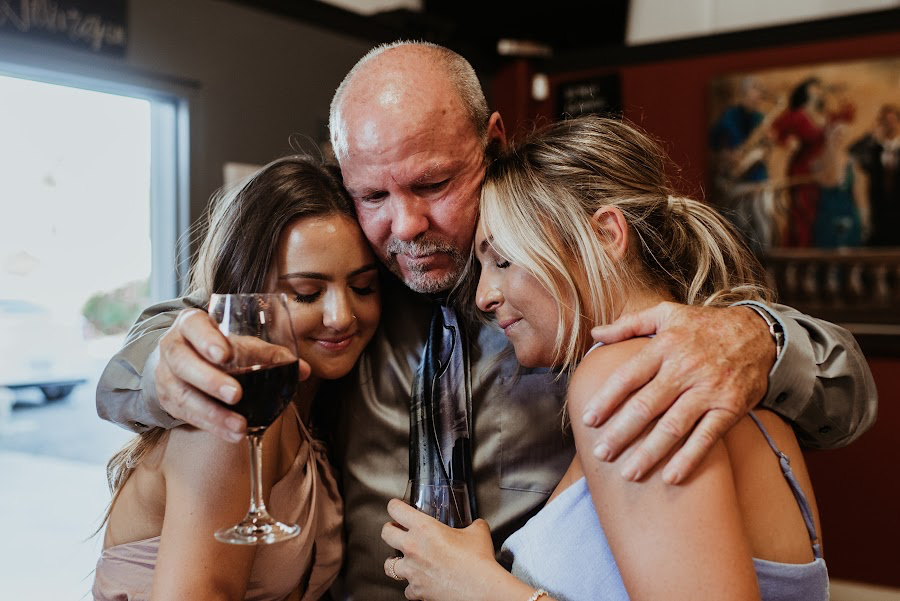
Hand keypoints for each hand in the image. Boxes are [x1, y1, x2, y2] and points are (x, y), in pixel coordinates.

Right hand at [156, 308, 309, 441]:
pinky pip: (187, 415)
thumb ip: (270, 354)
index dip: (207, 340)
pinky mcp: (168, 400)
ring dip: (213, 414)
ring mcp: (165, 375)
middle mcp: (172, 347)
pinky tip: (232, 434)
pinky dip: (211, 426)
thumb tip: (303, 370)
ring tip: (240, 426)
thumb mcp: (241, 344)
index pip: (193, 326)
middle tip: (236, 394)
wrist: (184, 360)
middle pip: (184, 362)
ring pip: (183, 395)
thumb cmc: (219, 348)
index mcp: (191, 324)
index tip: (225, 354)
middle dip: (210, 380)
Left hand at [381, 499, 501, 600]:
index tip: (395, 506)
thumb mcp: (477, 532)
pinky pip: (407, 589)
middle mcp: (413, 548)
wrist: (480, 589)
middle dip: (390, 530)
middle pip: (386, 534)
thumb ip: (473, 525)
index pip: (396, 510)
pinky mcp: (417, 590)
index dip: (394, 506)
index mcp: (424, 528)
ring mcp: (412, 571)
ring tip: (401, 560)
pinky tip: (418, 582)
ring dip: (394, 562)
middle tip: (395, 530)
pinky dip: (412, 586)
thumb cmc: (477, 561)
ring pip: (388, 565)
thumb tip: (477, 525)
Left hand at [582, 302, 774, 483]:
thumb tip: (595, 332)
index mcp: (664, 346)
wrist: (760, 334)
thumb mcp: (666, 314)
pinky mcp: (729, 408)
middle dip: (621, 433)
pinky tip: (671, 478)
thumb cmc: (704, 326)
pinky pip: (707, 437)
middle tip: (601, 453)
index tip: (588, 420)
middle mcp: (684, 369)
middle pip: (646, 406)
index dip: (606, 400)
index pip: (628, 376)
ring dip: (649, 453)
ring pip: (673, 426)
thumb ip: (628, 324)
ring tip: (628, 474)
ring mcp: (708, 390)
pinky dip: (689, 458)